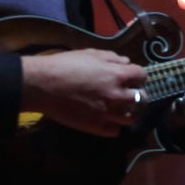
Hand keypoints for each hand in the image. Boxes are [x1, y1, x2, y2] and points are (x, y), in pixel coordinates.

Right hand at [19, 49, 146, 137]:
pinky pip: (115, 131)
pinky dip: (112, 126)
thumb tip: (126, 62)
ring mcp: (108, 113)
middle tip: (125, 94)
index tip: (130, 78)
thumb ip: (112, 58)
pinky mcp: (97, 127)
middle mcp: (118, 95)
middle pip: (142, 99)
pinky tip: (105, 119)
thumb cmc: (64, 65)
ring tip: (117, 109)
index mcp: (118, 75)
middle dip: (136, 95)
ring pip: (131, 118)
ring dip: (126, 112)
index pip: (142, 76)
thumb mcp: (90, 54)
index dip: (137, 76)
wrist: (42, 85)